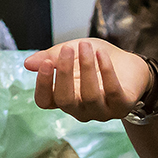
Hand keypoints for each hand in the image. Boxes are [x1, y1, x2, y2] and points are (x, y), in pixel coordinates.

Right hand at [22, 38, 150, 121]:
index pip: (44, 101)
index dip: (43, 85)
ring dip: (86, 68)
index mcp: (63, 97)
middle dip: (64, 74)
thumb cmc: (96, 60)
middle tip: (66, 50)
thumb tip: (27, 64)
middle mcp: (80, 109)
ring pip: (90, 97)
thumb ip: (51, 58)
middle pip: (65, 100)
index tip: (47, 63)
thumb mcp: (72, 52)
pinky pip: (112, 92)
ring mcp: (101, 111)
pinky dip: (106, 71)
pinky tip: (102, 54)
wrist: (130, 65)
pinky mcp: (121, 106)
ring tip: (87, 46)